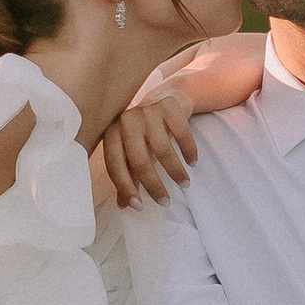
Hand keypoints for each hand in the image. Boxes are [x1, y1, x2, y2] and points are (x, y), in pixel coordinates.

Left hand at [98, 83, 202, 205]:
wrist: (167, 97)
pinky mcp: (169, 105)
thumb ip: (128, 176)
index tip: (138, 206)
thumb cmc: (147, 132)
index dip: (125, 187)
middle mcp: (127, 120)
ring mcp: (148, 110)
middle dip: (153, 185)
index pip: (114, 164)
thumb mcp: (134, 152)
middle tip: (166, 202)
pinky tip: (192, 162)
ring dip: (175, 171)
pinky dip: (188, 151)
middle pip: (139, 159)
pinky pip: (181, 133)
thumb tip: (123, 206)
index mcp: (112, 133)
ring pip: (162, 148)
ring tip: (185, 183)